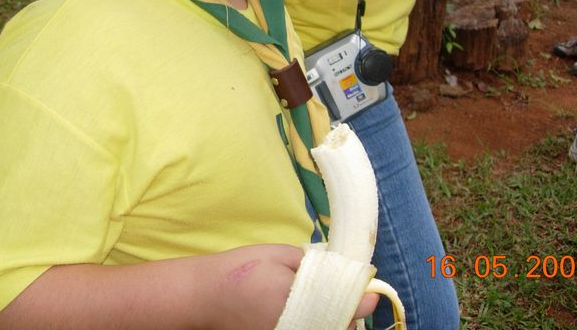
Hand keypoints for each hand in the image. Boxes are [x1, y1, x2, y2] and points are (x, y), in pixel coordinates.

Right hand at [196, 244, 376, 329]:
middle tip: (353, 298)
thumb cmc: (240, 270)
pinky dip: (319, 326)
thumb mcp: (277, 254)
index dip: (364, 299)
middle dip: (351, 314)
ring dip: (336, 322)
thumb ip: (311, 263)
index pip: (346, 306)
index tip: (371, 291)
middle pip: (341, 328)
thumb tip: (339, 270)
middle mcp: (295, 326)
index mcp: (297, 298)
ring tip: (335, 307)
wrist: (205, 297)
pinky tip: (315, 315)